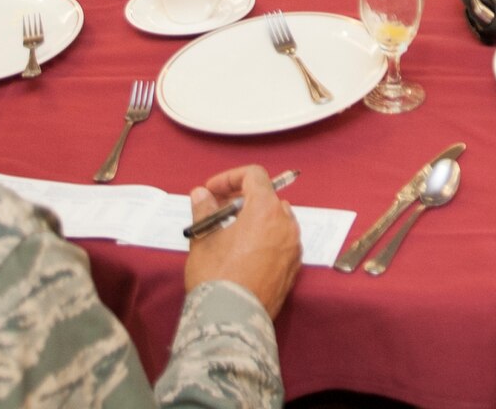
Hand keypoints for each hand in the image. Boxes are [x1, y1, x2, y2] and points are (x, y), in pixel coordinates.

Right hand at [183, 165, 301, 317]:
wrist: (232, 320)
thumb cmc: (216, 276)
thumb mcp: (204, 238)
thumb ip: (204, 210)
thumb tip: (201, 194)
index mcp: (266, 210)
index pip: (254, 175)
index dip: (230, 177)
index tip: (211, 191)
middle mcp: (286, 224)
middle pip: (267, 197)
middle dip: (241, 199)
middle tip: (218, 211)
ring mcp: (293, 247)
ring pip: (276, 220)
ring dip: (254, 219)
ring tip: (229, 233)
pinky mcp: (294, 268)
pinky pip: (281, 242)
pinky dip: (265, 238)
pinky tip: (244, 253)